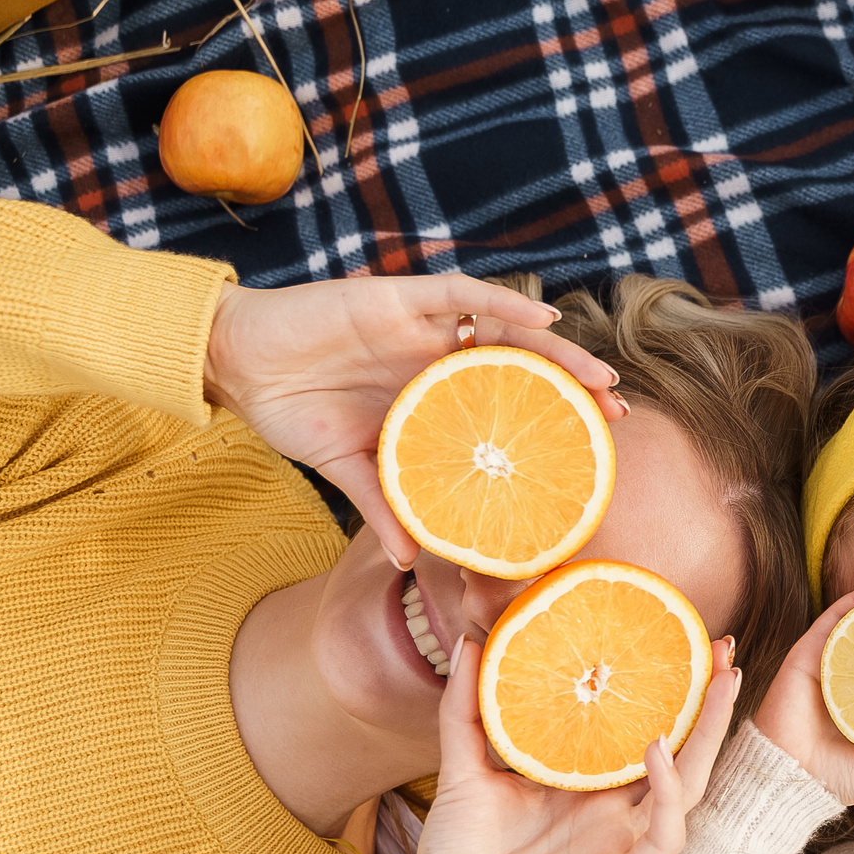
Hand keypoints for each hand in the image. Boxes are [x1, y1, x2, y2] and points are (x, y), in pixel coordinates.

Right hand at [202, 275, 626, 566]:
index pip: (504, 404)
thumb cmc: (289, 410)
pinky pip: (460, 294)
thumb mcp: (344, 466)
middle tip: (619, 413)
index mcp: (431, 394)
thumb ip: (381, 505)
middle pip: (520, 367)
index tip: (597, 450)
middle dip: (571, 387)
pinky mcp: (397, 298)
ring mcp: (421, 326)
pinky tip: (542, 317)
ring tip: (598, 375)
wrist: (234, 363)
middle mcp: (436, 356)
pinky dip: (503, 303)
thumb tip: (411, 559)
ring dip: (556, 350)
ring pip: (505, 330)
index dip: (550, 421)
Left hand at [411, 635, 741, 853]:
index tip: (682, 636)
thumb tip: (470, 642)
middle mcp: (618, 810)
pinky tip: (660, 749)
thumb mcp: (464, 767)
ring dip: (711, 734)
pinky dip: (670, 790)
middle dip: (711, 701)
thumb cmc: (460, 853)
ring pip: (691, 783)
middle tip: (723, 649)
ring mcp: (625, 842)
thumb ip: (466, 708)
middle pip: (684, 749)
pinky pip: (666, 833)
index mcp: (590, 784)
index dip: (669, 689)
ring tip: (722, 683)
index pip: (644, 728)